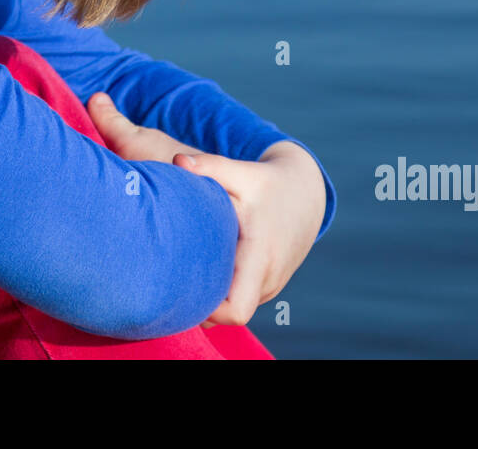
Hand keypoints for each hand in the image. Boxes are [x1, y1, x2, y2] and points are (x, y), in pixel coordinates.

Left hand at [87, 93, 324, 329]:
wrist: (304, 193)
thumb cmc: (266, 183)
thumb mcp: (241, 172)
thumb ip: (209, 167)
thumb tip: (178, 161)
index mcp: (259, 257)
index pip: (235, 310)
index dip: (209, 310)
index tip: (185, 288)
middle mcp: (268, 278)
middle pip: (228, 317)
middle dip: (203, 307)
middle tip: (174, 281)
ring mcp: (271, 284)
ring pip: (235, 308)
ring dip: (214, 298)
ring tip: (187, 272)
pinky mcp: (268, 283)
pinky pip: (242, 298)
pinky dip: (225, 290)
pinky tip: (206, 267)